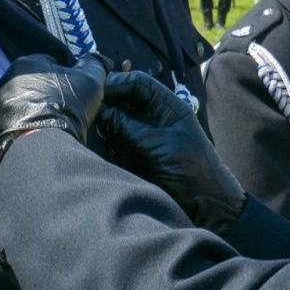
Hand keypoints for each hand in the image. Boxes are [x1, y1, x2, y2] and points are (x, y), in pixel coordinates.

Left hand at [0, 54, 106, 188]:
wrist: (42, 143)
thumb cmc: (67, 106)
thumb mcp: (90, 80)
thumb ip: (94, 64)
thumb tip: (96, 58)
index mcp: (26, 62)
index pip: (50, 63)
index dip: (66, 75)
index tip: (75, 91)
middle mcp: (7, 79)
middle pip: (35, 83)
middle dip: (48, 92)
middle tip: (64, 108)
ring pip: (24, 102)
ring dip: (36, 108)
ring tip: (53, 123)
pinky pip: (16, 120)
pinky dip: (26, 124)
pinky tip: (40, 132)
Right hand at [97, 72, 246, 235]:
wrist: (204, 206)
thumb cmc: (192, 170)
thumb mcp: (158, 144)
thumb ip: (127, 126)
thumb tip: (99, 111)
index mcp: (166, 107)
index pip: (136, 83)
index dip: (116, 84)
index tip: (94, 93)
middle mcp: (151, 118)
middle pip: (122, 100)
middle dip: (104, 104)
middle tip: (85, 111)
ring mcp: (141, 137)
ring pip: (113, 121)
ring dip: (101, 125)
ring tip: (86, 128)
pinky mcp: (132, 156)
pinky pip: (112, 143)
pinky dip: (103, 143)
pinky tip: (93, 145)